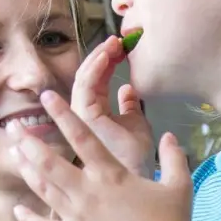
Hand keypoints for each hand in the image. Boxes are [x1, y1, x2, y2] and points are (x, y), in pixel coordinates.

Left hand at [7, 90, 195, 220]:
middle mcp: (89, 192)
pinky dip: (28, 219)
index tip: (47, 96)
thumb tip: (169, 136)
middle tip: (13, 127)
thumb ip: (172, 157)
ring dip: (25, 170)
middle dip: (28, 142)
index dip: (62, 114)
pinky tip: (17, 209)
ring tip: (13, 154)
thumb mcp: (179, 184)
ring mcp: (79, 217)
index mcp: (112, 174)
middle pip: (49, 162)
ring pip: (43, 189)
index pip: (82, 137)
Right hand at [71, 35, 152, 175]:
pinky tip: (107, 56)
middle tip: (117, 40)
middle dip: (100, 56)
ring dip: (97, 58)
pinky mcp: (84, 119)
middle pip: (87, 77)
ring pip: (83, 79)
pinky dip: (94, 68)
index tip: (122, 47)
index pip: (96, 81)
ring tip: (113, 44)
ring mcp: (81, 117)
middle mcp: (84, 116)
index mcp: (96, 116)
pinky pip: (85, 87)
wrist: (138, 179)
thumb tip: (128, 89)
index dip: (107, 62)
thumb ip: (131, 108)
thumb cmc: (136, 160)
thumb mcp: (137, 127)